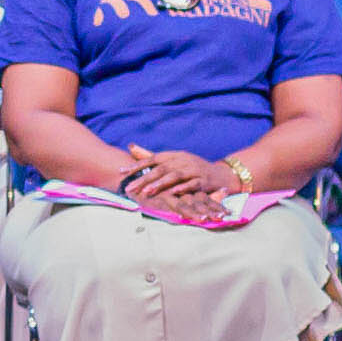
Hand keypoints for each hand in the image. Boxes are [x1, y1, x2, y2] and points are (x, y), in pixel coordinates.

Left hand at [115, 149, 234, 220]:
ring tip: (147, 192)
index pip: (152, 158)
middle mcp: (183, 160)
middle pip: (161, 168)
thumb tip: (131, 147)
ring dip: (160, 184)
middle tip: (130, 187)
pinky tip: (172, 193)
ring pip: (174, 176)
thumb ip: (152, 155)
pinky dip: (182, 188)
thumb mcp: (173, 160)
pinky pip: (192, 185)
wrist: (220, 174)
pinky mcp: (203, 181)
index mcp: (174, 155)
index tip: (121, 172)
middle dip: (144, 178)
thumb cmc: (192, 168)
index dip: (137, 165)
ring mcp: (194, 170)